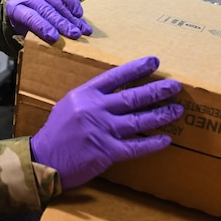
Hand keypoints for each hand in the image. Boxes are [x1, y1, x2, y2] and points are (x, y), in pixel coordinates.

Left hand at [6, 0, 92, 41]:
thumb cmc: (25, 19)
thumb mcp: (24, 29)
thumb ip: (37, 34)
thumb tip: (55, 43)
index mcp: (15, 8)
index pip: (30, 17)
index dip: (43, 27)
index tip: (55, 37)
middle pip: (45, 8)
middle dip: (61, 22)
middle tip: (74, 34)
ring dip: (70, 15)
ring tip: (81, 28)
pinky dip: (72, 2)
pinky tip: (78, 14)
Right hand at [30, 56, 183, 189]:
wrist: (44, 159)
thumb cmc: (56, 132)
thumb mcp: (69, 105)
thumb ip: (91, 98)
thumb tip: (115, 93)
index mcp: (84, 94)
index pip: (116, 76)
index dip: (137, 68)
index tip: (155, 61)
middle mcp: (94, 109)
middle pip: (132, 97)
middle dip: (157, 90)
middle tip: (175, 86)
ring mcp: (101, 130)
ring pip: (138, 120)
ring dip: (161, 114)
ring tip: (176, 110)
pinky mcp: (106, 152)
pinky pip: (135, 147)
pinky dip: (152, 143)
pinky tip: (166, 140)